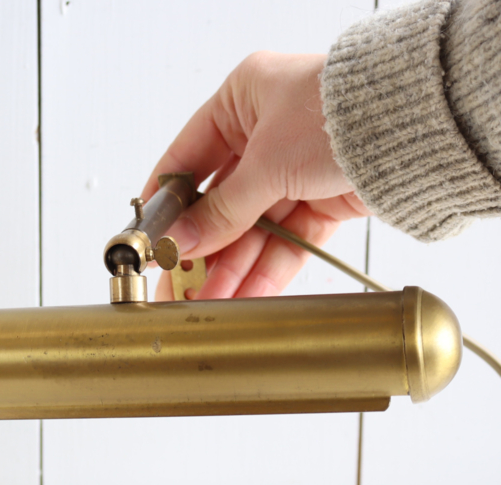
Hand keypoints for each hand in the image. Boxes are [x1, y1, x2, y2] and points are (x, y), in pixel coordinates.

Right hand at [143, 52, 368, 300]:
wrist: (414, 128)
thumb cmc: (338, 113)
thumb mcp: (264, 162)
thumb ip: (220, 210)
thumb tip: (180, 242)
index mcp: (241, 102)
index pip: (187, 158)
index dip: (165, 201)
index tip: (147, 237)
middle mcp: (264, 136)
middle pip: (219, 205)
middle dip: (199, 250)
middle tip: (175, 285)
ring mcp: (293, 172)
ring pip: (251, 231)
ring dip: (229, 269)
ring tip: (205, 303)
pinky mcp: (321, 203)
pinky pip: (284, 243)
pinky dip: (264, 271)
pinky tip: (241, 297)